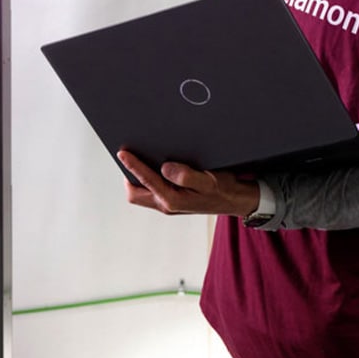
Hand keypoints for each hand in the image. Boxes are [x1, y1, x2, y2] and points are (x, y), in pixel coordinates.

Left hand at [117, 149, 259, 217]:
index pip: (145, 181)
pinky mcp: (173, 201)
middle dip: (128, 176)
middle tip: (129, 155)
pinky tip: (156, 166)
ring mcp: (168, 205)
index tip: (123, 152)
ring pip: (142, 194)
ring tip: (139, 158)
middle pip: (134, 194)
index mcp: (172, 200)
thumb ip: (186, 176)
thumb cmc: (223, 190)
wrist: (235, 200)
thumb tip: (165, 168)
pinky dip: (148, 180)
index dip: (132, 166)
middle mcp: (167, 205)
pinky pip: (152, 191)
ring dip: (138, 178)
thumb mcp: (208, 181)